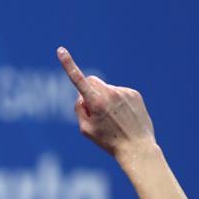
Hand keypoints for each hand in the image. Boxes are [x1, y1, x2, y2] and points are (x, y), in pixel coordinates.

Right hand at [57, 46, 155, 160]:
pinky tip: (123, 116)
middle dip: (89, 90)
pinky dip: (118, 102)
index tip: (61, 50)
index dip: (68, 64)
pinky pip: (119, 93)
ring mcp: (124, 92)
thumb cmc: (108, 141)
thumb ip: (79, 108)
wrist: (137, 148)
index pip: (78, 79)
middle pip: (92, 81)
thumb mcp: (85, 129)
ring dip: (105, 99)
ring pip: (106, 89)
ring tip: (114, 119)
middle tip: (94, 110)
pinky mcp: (134, 94)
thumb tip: (82, 95)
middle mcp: (111, 93)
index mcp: (96, 102)